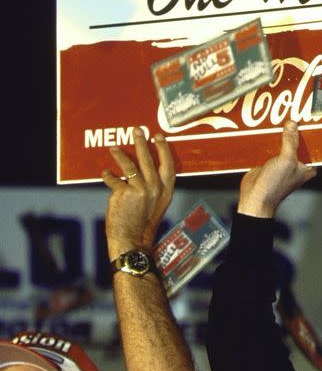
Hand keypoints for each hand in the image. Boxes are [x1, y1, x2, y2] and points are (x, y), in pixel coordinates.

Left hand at [103, 128, 174, 254]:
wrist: (132, 240)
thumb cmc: (144, 223)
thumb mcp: (158, 204)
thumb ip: (155, 187)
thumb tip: (145, 168)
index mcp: (166, 191)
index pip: (168, 164)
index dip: (163, 149)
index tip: (158, 137)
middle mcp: (155, 188)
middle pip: (148, 159)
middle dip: (141, 142)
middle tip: (137, 131)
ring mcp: (139, 190)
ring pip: (129, 165)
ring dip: (120, 154)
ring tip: (114, 148)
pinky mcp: (123, 193)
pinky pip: (114, 179)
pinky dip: (108, 176)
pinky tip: (105, 173)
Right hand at [238, 121, 315, 217]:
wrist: (254, 196)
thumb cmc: (274, 187)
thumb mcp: (287, 160)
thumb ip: (290, 142)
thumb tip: (292, 126)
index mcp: (307, 167)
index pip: (313, 147)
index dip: (311, 134)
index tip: (308, 120)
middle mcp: (296, 165)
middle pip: (297, 143)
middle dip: (294, 132)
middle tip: (292, 117)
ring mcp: (282, 163)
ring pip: (283, 144)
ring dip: (280, 135)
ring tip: (278, 121)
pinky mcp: (269, 162)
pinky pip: (271, 147)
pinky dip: (269, 141)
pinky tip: (266, 132)